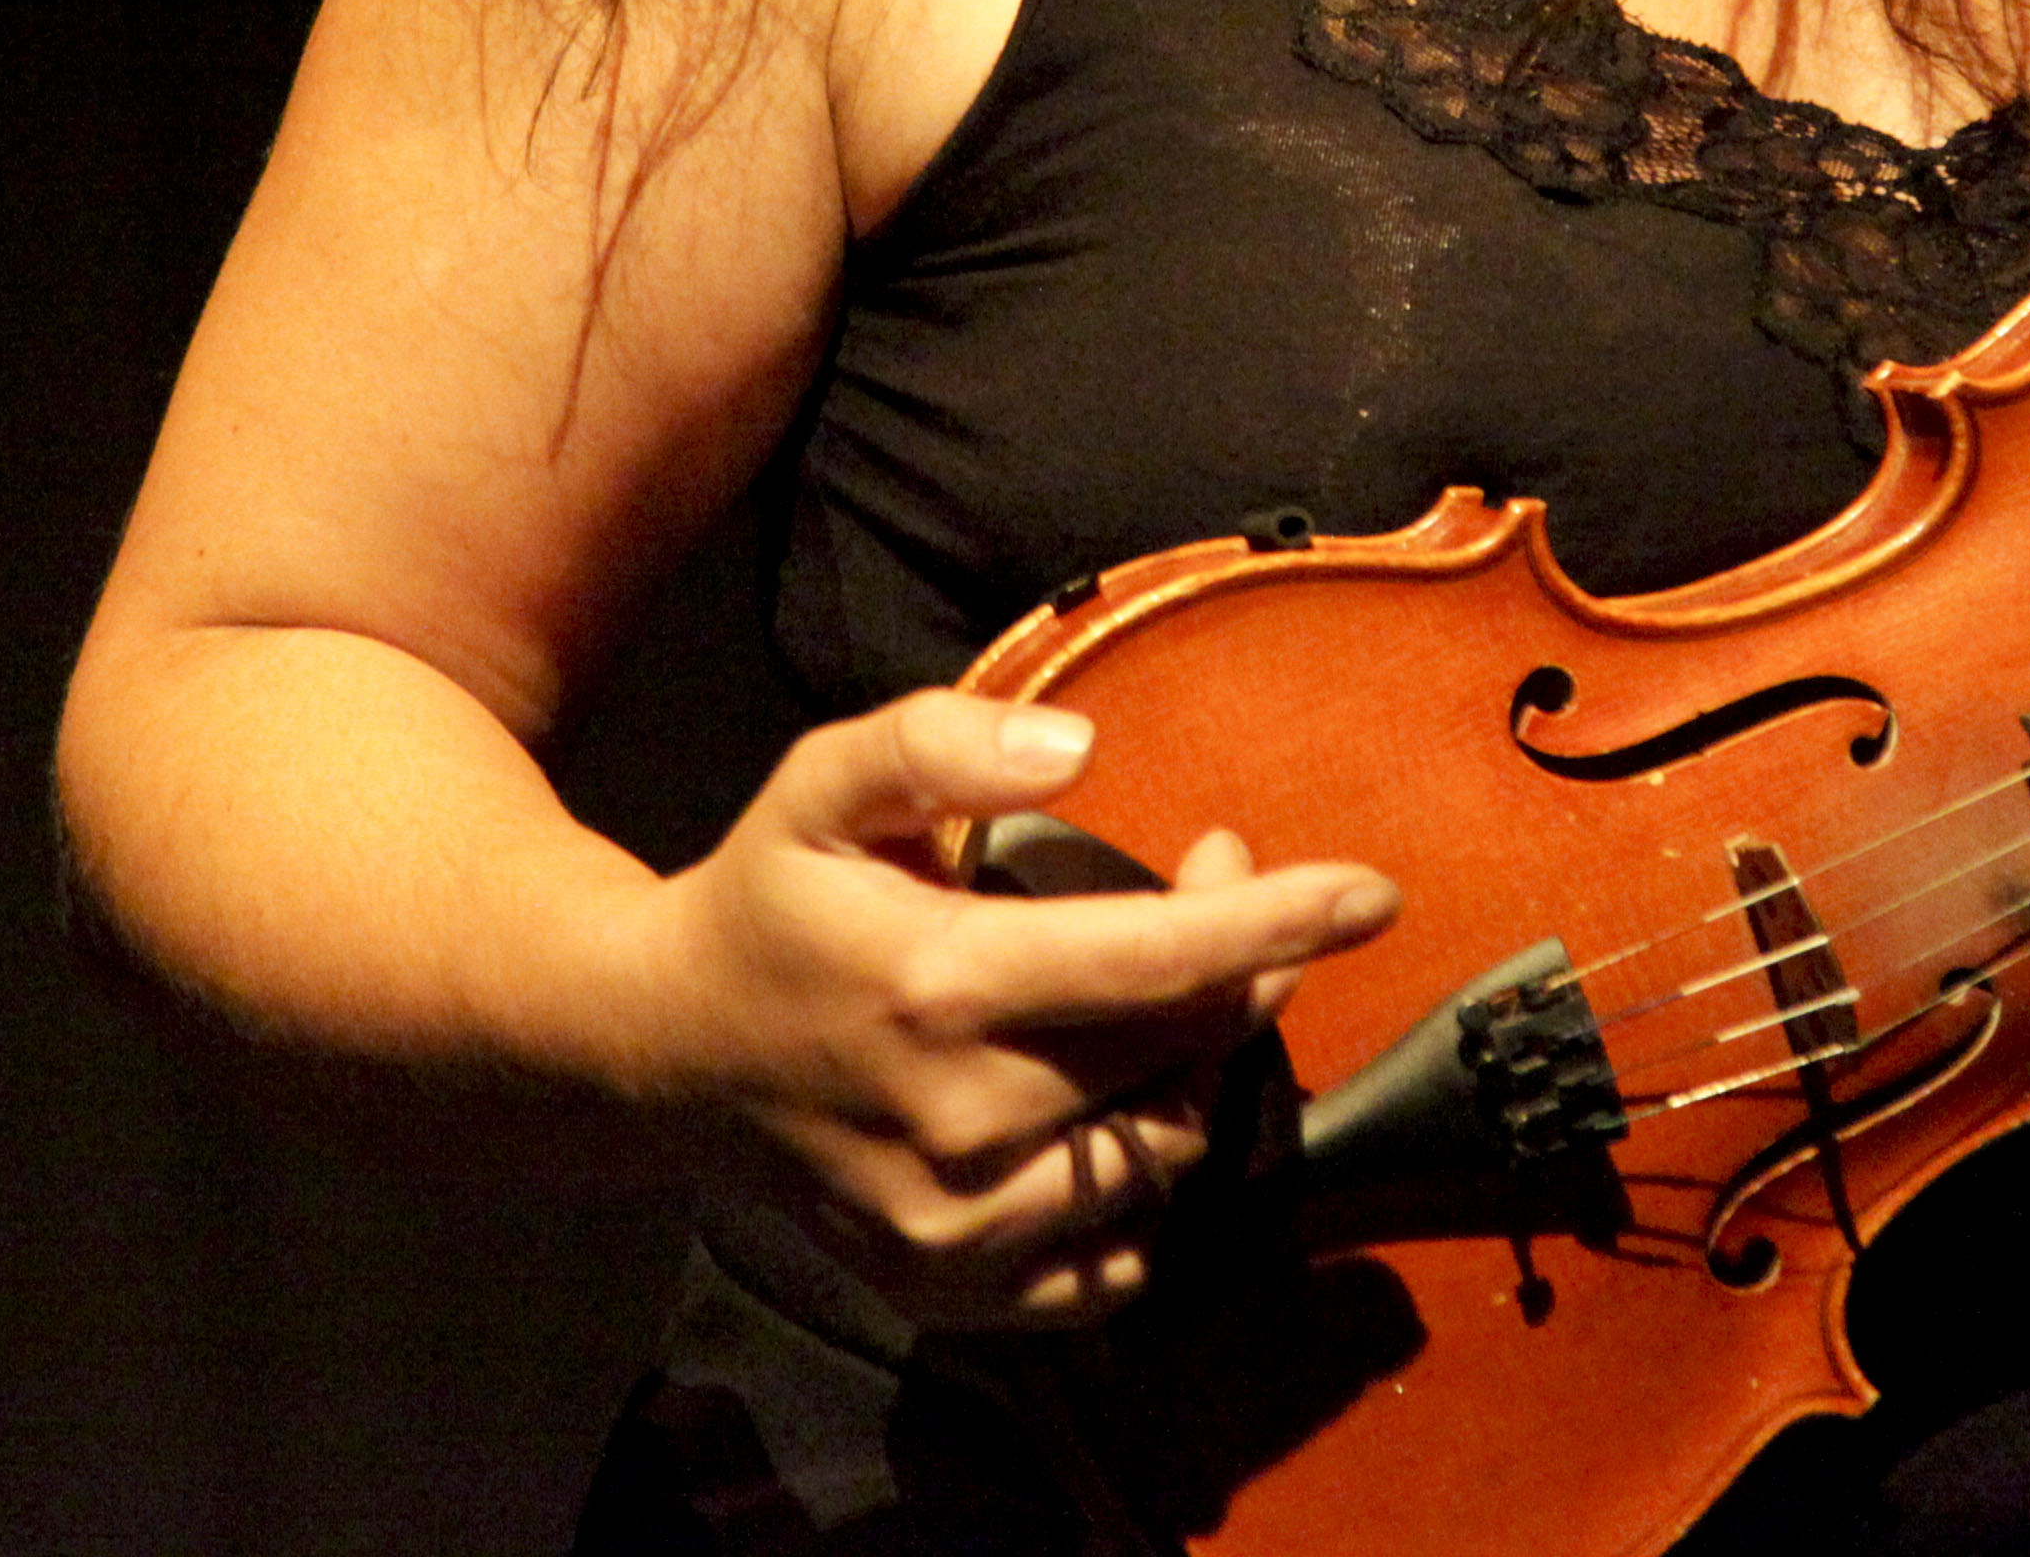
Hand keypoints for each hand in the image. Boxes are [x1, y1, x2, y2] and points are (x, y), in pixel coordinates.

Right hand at [643, 689, 1396, 1327]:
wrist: (657, 1056)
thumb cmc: (766, 900)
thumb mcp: (824, 781)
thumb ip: (944, 741)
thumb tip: (1078, 748)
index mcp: (938, 984)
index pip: (1162, 963)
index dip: (1281, 922)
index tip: (1373, 893)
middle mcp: (957, 1121)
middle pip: (1180, 1053)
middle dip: (1234, 964)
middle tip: (1206, 886)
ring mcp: (954, 1225)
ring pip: (1161, 1153)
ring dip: (1187, 1071)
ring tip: (1141, 999)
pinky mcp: (947, 1288)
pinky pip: (1113, 1264)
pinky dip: (1141, 1195)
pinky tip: (1107, 1119)